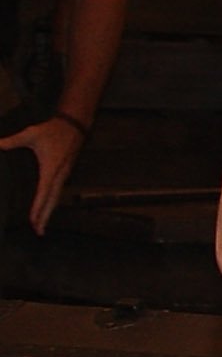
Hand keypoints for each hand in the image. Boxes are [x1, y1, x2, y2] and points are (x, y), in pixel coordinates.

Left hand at [0, 113, 83, 232]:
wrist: (75, 124)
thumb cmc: (53, 130)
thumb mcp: (31, 133)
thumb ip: (13, 140)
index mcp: (51, 169)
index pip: (43, 193)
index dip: (37, 208)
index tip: (32, 220)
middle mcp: (59, 175)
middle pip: (52, 201)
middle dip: (45, 217)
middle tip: (38, 232)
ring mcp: (64, 175)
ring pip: (56, 198)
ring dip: (49, 212)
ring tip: (41, 225)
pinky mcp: (64, 174)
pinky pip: (58, 193)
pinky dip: (52, 204)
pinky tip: (48, 208)